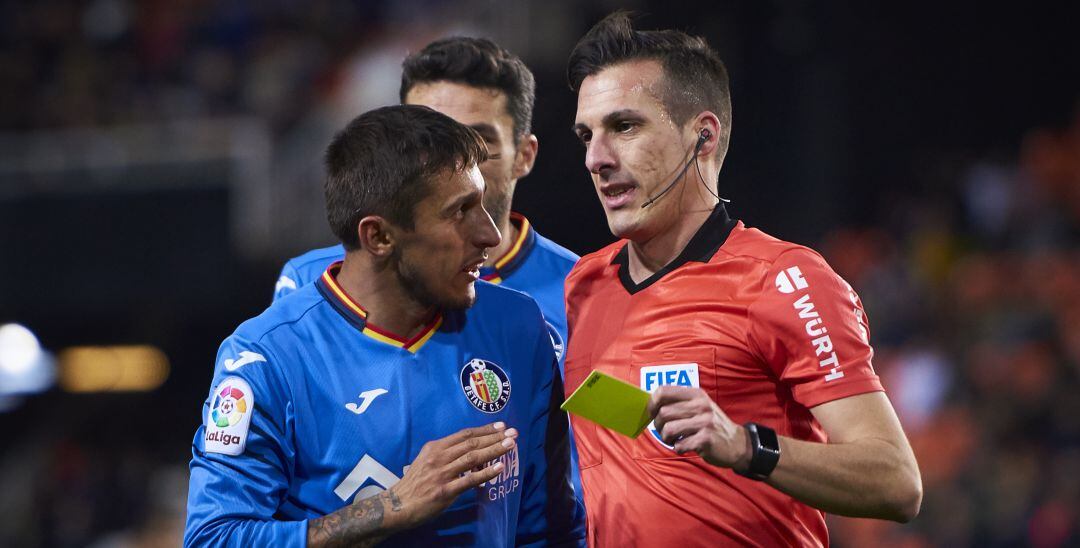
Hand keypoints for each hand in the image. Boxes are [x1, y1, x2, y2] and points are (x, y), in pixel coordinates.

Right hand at [388, 422, 517, 529]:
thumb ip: (446, 453)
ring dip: (494, 450)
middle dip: (495, 437)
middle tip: (513, 433)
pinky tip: (499, 468)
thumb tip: (471, 449)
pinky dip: (486, 473)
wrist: (398, 505)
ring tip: (511, 445)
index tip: (501, 426)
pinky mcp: (445, 491)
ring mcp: (442, 473)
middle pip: (472, 443)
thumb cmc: (415, 482)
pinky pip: (469, 480)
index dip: (484, 429)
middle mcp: (439, 457)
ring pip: (473, 458)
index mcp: (435, 447)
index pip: (464, 435)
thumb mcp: (426, 460)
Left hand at [648, 386, 749, 470]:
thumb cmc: (711, 425)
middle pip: (663, 413)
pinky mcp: (706, 439)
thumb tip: (649, 406)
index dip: (652, 403)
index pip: (663, 391)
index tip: (652, 413)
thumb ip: (678, 403)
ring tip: (674, 440)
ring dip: (667, 439)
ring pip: (669, 430)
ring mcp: (704, 422)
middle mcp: (700, 405)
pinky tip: (686, 447)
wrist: (737, 443)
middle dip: (658, 426)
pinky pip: (679, 445)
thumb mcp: (699, 406)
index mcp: (696, 394)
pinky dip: (678, 449)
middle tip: (666, 432)